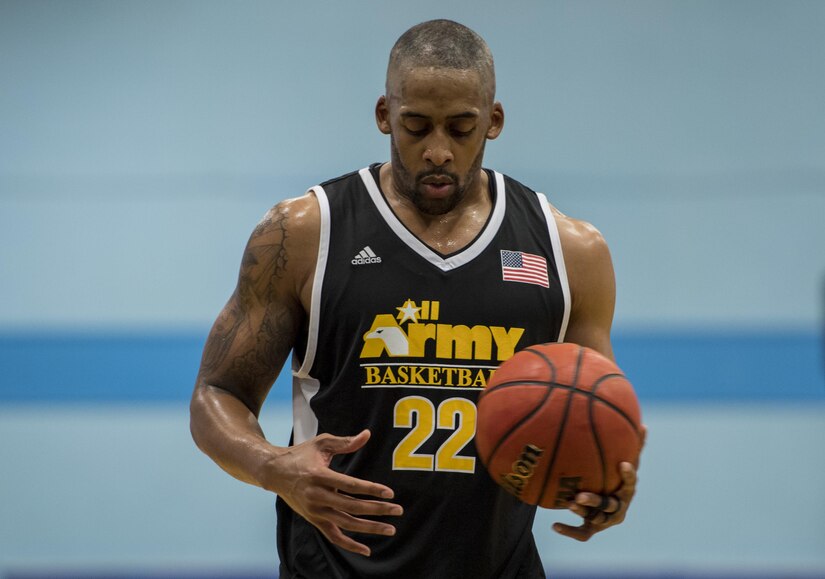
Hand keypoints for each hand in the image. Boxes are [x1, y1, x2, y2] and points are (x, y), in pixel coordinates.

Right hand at [262, 429, 402, 556]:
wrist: (274, 472)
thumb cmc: (300, 455)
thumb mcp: (321, 443)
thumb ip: (345, 442)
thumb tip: (366, 435)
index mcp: (320, 476)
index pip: (350, 486)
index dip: (371, 490)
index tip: (389, 493)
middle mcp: (317, 496)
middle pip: (352, 507)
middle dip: (377, 509)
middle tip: (398, 510)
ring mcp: (315, 511)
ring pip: (346, 524)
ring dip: (369, 528)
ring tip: (390, 529)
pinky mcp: (314, 519)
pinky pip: (333, 536)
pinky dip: (350, 545)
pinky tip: (367, 549)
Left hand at [553, 425, 646, 541]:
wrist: (609, 510)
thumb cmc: (618, 481)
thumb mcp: (628, 465)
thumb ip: (635, 447)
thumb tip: (644, 424)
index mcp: (626, 493)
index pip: (630, 485)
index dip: (628, 475)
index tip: (623, 463)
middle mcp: (618, 509)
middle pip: (609, 506)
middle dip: (595, 501)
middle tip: (580, 495)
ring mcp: (606, 521)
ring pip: (595, 518)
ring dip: (582, 512)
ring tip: (568, 503)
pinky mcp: (593, 529)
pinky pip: (582, 533)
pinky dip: (569, 530)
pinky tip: (554, 525)